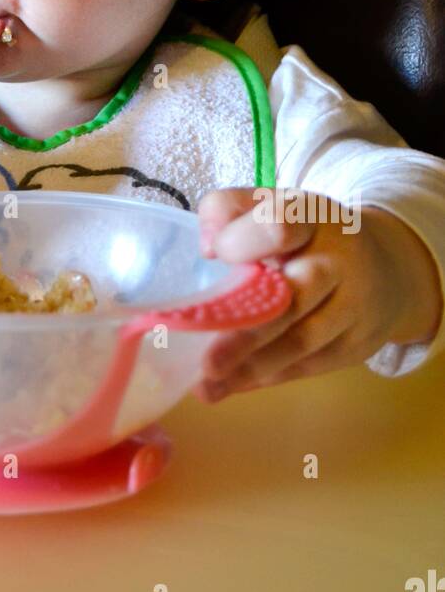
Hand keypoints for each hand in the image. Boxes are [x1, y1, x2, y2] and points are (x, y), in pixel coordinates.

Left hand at [191, 186, 442, 401]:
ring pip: (303, 340)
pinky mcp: (358, 343)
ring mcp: (354, 304)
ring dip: (253, 366)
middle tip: (206, 361)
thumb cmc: (305, 235)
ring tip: (207, 383)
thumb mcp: (270, 206)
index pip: (281, 223)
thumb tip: (207, 248)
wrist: (386, 268)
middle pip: (295, 296)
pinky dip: (268, 378)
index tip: (214, 254)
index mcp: (310, 216)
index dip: (244, 240)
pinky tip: (232, 385)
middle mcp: (338, 259)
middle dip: (248, 332)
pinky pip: (310, 365)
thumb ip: (228, 210)